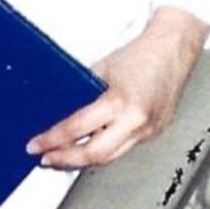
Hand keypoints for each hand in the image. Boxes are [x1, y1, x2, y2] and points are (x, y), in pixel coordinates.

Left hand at [26, 6, 209, 169]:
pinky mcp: (154, 132)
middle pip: (94, 155)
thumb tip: (59, 114)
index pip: (77, 129)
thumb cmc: (140, 54)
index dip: (52, 140)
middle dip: (65, 159)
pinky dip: (104, 149)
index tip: (36, 145)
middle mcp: (136, 121)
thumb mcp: (101, 70)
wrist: (173, 49)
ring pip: (110, 157)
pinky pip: (124, 148)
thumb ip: (83, 95)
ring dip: (84, 159)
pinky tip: (90, 146)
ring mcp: (148, 130)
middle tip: (46, 158)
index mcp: (119, 102)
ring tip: (64, 156)